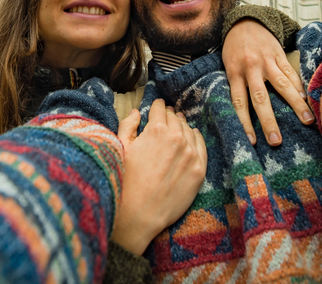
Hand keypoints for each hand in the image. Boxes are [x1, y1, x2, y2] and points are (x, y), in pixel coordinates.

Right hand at [111, 100, 206, 254]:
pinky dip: (196, 138)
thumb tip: (137, 112)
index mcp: (156, 130)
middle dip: (169, 116)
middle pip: (175, 119)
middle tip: (167, 115)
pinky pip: (201, 146)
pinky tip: (193, 135)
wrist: (139, 214)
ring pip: (189, 131)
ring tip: (179, 124)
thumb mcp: (120, 149)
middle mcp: (176, 138)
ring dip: (182, 126)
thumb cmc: (125, 182)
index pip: (160, 110)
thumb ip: (128, 125)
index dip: (157, 107)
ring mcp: (190, 154)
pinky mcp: (199, 170)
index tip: (157, 106)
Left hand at [222, 18, 313, 145]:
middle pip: (260, 98)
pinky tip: (307, 100)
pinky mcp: (279, 55)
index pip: (239, 103)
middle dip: (268, 121)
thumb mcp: (229, 67)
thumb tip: (246, 116)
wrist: (245, 21)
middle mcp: (251, 68)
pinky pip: (290, 72)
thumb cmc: (235, 51)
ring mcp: (266, 61)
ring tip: (307, 121)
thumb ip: (237, 87)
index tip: (252, 142)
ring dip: (295, 105)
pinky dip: (299, 87)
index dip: (245, 123)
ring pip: (282, 85)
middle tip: (276, 141)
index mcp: (235, 73)